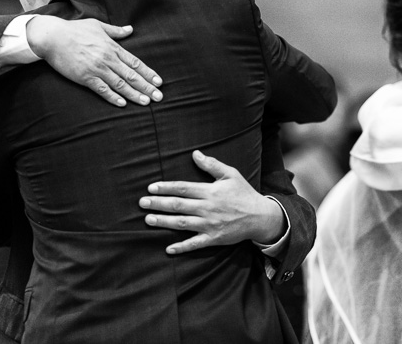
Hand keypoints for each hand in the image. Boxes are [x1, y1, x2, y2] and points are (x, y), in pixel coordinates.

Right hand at [26, 16, 162, 106]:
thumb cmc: (75, 30)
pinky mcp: (85, 77)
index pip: (135, 62)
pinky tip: (122, 103)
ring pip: (120, 84)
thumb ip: (116, 30)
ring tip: (146, 102)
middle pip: (131, 75)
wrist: (52, 37)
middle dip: (147, 87)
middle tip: (159, 97)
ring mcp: (97, 68)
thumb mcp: (98, 25)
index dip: (148, 73)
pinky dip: (112, 97)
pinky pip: (102, 89)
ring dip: (134, 94)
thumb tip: (130, 29)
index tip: (159, 81)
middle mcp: (108, 59)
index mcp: (112, 47)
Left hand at [139, 150, 286, 253]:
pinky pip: (195, 244)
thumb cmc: (244, 193)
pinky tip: (168, 248)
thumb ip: (212, 165)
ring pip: (182, 223)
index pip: (183, 188)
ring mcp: (210, 224)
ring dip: (164, 222)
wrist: (260, 217)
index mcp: (210, 191)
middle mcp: (208, 208)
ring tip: (148, 219)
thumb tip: (195, 154)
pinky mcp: (214, 238)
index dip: (166, 188)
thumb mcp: (231, 174)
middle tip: (142, 203)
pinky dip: (181, 247)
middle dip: (158, 204)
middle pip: (178, 205)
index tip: (151, 188)